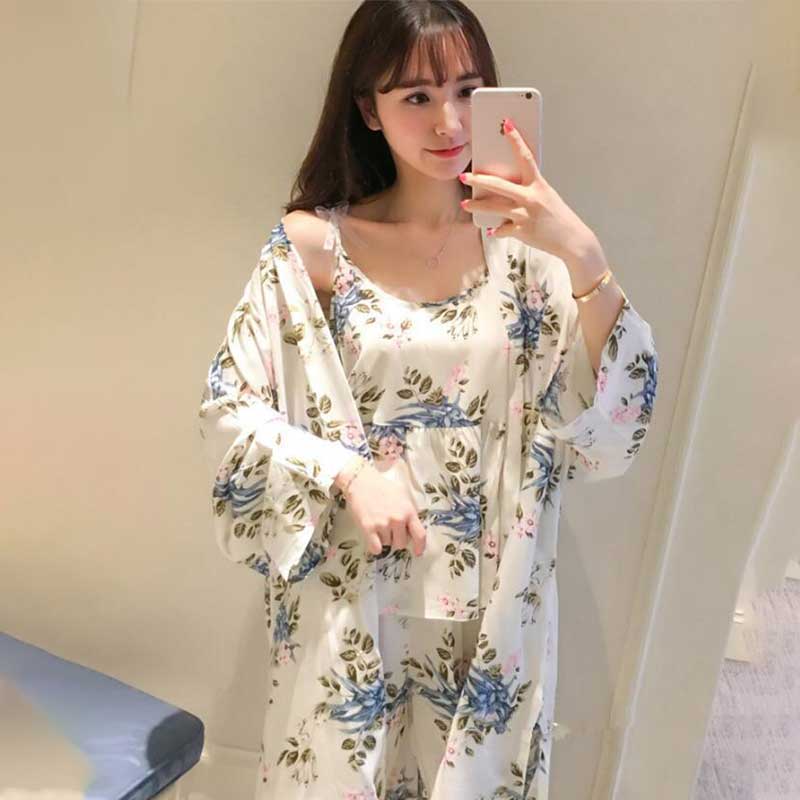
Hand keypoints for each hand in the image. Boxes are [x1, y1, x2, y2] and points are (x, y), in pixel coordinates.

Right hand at [338, 463, 426, 556]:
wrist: (361, 481)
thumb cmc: (382, 487)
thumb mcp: (402, 496)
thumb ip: (409, 512)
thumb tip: (412, 528)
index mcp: (408, 511)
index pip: (420, 535)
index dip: (419, 546)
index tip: (417, 552)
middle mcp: (398, 519)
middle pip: (401, 543)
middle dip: (396, 539)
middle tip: (389, 528)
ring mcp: (383, 524)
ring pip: (387, 544)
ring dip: (383, 538)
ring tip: (378, 523)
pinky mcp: (368, 528)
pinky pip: (375, 548)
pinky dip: (374, 545)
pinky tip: (372, 535)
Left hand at [459, 117, 597, 260]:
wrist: (572, 239)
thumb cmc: (558, 217)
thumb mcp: (546, 196)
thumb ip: (528, 190)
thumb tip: (507, 187)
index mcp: (539, 185)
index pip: (525, 157)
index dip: (516, 140)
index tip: (506, 125)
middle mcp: (530, 198)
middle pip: (499, 185)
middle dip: (479, 179)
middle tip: (465, 175)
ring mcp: (525, 215)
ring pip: (494, 207)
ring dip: (477, 205)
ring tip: (466, 203)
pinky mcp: (521, 231)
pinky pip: (502, 230)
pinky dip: (497, 230)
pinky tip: (492, 230)